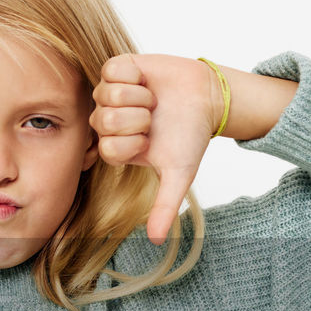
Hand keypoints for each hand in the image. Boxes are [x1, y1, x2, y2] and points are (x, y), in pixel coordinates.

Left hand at [90, 54, 223, 243]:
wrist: (206, 98)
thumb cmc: (189, 137)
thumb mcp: (179, 175)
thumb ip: (165, 207)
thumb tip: (157, 241)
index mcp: (115, 148)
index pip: (107, 148)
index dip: (133, 142)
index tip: (150, 140)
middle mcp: (107, 122)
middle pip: (104, 121)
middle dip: (137, 118)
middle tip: (153, 118)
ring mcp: (109, 95)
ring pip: (106, 95)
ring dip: (138, 97)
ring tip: (152, 100)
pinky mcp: (117, 68)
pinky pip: (111, 70)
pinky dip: (134, 75)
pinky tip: (145, 80)